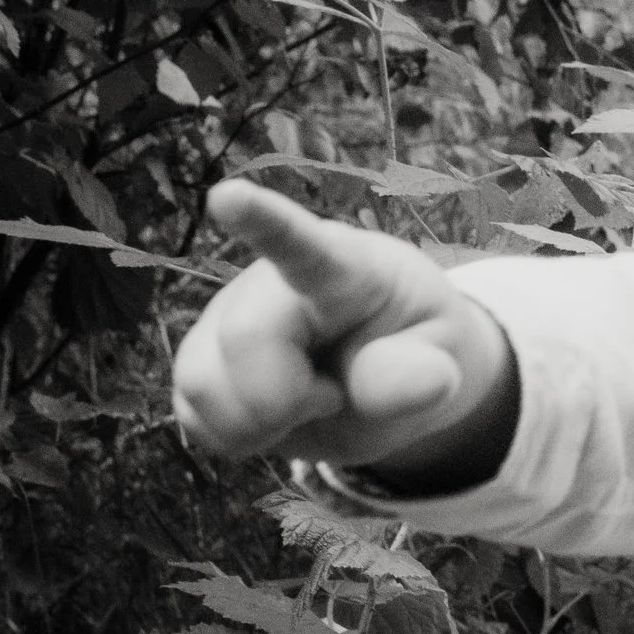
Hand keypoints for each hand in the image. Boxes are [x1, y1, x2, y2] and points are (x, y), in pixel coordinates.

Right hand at [171, 180, 516, 485]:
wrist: (386, 373)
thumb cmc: (415, 352)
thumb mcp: (442, 364)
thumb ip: (421, 376)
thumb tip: (406, 381)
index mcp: (344, 268)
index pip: (302, 244)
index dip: (264, 221)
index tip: (228, 197)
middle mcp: (270, 281)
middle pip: (243, 338)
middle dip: (284, 398)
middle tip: (333, 399)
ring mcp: (226, 316)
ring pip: (202, 383)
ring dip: (259, 423)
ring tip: (309, 402)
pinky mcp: (201, 359)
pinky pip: (191, 415)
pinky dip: (237, 436)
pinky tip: (275, 417)